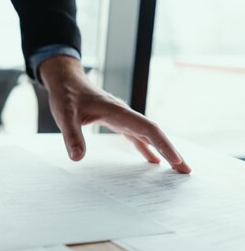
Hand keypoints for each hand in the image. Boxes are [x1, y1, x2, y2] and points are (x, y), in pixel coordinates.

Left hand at [39, 56, 190, 173]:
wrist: (66, 80)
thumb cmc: (65, 95)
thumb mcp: (64, 115)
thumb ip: (71, 136)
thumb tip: (77, 158)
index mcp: (117, 111)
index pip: (147, 129)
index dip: (164, 145)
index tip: (176, 161)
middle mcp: (124, 114)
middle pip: (154, 133)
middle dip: (171, 151)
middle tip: (186, 171)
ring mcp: (122, 117)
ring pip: (147, 135)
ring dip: (162, 150)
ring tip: (176, 169)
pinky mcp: (116, 121)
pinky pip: (136, 136)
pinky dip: (146, 147)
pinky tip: (152, 160)